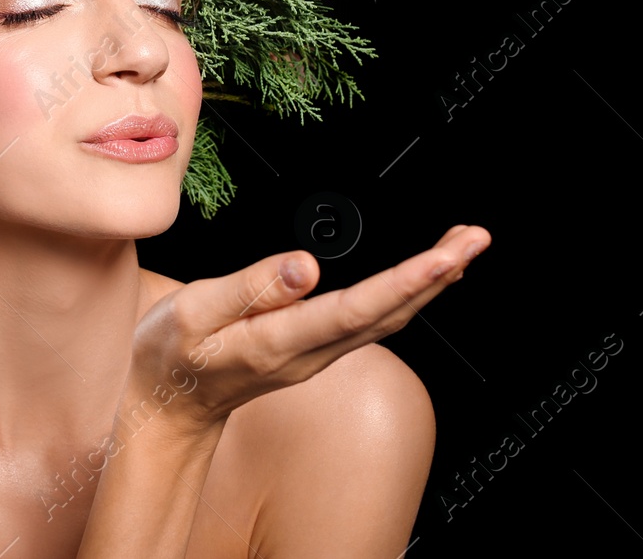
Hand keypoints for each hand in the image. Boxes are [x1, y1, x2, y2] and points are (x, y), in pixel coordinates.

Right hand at [118, 224, 490, 441]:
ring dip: (430, 285)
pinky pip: (374, 321)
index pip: (356, 307)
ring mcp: (316, 354)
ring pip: (389, 318)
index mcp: (280, 339)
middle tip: (475, 236)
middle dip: (438, 274)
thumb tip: (305, 265)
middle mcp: (309, 351)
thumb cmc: (173, 357)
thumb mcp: (193, 312)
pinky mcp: (315, 349)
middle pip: (389, 313)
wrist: (166, 406)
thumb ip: (250, 287)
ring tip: (462, 248)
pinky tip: (421, 279)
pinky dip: (406, 294)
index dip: (405, 281)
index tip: (445, 256)